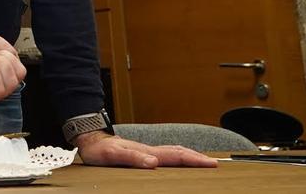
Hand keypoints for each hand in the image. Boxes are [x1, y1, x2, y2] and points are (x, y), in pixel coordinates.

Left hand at [74, 131, 217, 167]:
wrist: (90, 140)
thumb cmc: (100, 150)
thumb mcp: (113, 155)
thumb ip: (132, 158)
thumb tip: (153, 162)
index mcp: (147, 151)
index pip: (175, 156)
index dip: (194, 160)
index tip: (210, 163)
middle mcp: (150, 150)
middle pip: (179, 152)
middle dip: (197, 158)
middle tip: (214, 164)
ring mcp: (147, 151)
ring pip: (174, 152)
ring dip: (190, 156)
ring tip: (203, 161)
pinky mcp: (142, 153)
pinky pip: (166, 154)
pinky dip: (178, 157)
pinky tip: (179, 160)